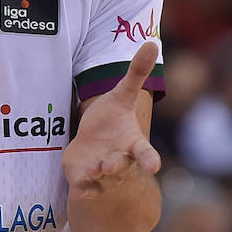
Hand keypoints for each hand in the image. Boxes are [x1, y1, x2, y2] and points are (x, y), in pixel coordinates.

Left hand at [62, 42, 160, 195]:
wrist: (95, 146)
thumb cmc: (113, 120)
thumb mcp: (121, 96)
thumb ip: (136, 73)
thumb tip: (151, 41)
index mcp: (131, 143)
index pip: (144, 152)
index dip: (150, 159)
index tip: (155, 166)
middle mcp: (119, 161)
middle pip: (121, 166)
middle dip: (116, 166)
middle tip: (111, 164)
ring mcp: (102, 174)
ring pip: (102, 179)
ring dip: (98, 175)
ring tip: (93, 171)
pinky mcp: (84, 180)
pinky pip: (85, 189)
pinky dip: (83, 189)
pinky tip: (77, 189)